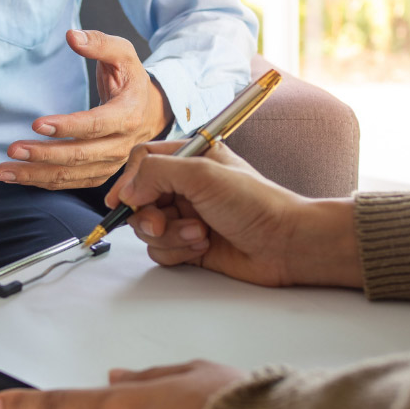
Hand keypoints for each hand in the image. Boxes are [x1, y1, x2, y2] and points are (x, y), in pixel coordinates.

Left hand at [0, 30, 172, 189]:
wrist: (149, 110)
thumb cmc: (130, 79)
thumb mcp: (123, 54)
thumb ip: (99, 43)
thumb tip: (72, 36)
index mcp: (129, 115)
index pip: (96, 126)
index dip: (67, 127)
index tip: (37, 124)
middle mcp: (121, 145)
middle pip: (80, 156)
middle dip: (44, 155)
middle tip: (12, 149)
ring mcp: (111, 163)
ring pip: (71, 175)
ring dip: (35, 175)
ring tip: (4, 171)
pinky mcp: (99, 173)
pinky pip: (70, 182)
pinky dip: (42, 181)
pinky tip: (18, 175)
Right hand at [106, 142, 362, 288]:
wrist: (285, 244)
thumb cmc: (255, 203)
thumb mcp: (202, 174)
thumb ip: (157, 173)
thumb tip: (126, 191)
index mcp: (190, 157)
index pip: (142, 161)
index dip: (129, 181)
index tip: (124, 200)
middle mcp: (185, 185)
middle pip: (139, 198)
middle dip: (148, 215)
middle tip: (162, 222)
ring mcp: (186, 216)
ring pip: (147, 228)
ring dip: (168, 235)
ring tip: (199, 234)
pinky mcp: (189, 244)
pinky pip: (160, 250)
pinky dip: (176, 251)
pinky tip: (203, 246)